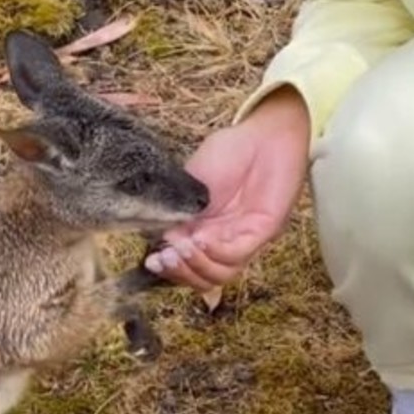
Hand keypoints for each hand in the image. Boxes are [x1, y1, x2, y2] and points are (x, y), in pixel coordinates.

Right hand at [144, 88, 310, 291]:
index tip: (151, 260)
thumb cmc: (228, 152)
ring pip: (220, 275)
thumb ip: (176, 212)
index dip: (168, 269)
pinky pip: (237, 255)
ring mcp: (242, 239)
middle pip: (201, 279)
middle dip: (179, 272)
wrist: (262, 134)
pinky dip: (216, 252)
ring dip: (196, 266)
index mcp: (201, 231)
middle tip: (165, 256)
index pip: (184, 266)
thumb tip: (157, 240)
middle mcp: (221, 241)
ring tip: (182, 247)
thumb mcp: (191, 184)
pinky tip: (202, 239)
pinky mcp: (262, 232)